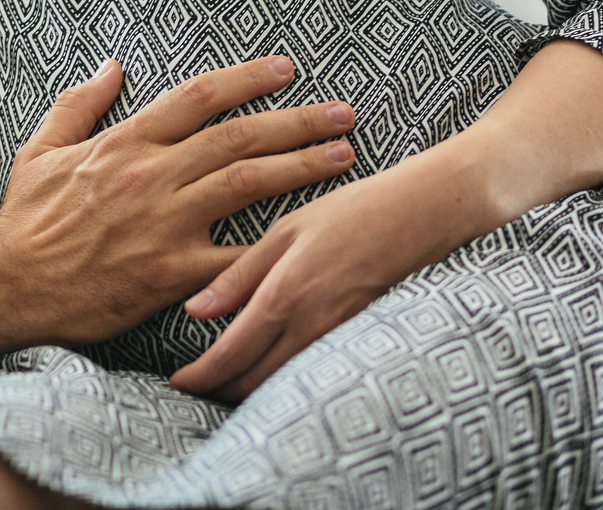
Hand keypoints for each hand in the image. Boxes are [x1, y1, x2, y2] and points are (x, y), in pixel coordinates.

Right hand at [0, 56, 356, 347]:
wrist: (9, 284)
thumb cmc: (26, 221)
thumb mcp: (41, 150)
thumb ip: (79, 104)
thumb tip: (112, 66)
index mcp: (125, 143)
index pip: (198, 97)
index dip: (246, 79)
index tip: (284, 70)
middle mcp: (152, 174)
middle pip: (239, 135)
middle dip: (297, 120)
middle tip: (341, 112)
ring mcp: (165, 222)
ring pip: (249, 181)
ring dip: (302, 166)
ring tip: (344, 156)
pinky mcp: (173, 271)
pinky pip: (235, 258)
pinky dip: (273, 248)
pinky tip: (310, 238)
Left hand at [169, 38, 602, 402]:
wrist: (426, 214)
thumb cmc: (350, 212)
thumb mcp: (285, 233)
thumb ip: (239, 275)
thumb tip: (194, 313)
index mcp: (284, 294)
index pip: (231, 354)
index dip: (199, 376)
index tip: (175, 382)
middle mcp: (311, 325)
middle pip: (254, 381)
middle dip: (219, 389)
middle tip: (190, 386)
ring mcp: (338, 337)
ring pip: (283, 383)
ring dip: (249, 389)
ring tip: (221, 381)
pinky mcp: (357, 338)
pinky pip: (311, 372)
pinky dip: (284, 379)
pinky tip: (268, 368)